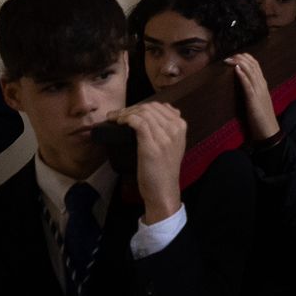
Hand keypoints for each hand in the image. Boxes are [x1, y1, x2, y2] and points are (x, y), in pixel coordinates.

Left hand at [112, 102, 188, 224]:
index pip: (160, 106)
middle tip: (116, 115)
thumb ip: (169, 127)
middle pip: (150, 107)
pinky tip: (119, 123)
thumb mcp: (173, 144)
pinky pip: (138, 122)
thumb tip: (157, 111)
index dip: (140, 106)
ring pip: (143, 113)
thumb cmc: (164, 169)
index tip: (127, 112)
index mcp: (181, 126)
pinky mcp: (152, 145)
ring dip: (125, 113)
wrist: (164, 190)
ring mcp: (165, 136)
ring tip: (114, 119)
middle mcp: (175, 128)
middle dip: (130, 108)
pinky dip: (126, 119)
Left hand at [226, 52, 281, 144]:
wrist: (269, 131)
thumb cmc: (261, 118)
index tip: (235, 55)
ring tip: (230, 59)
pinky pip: (248, 85)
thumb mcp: (257, 101)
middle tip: (229, 56)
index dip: (246, 58)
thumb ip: (252, 91)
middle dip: (241, 58)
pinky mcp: (254, 100)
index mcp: (263, 85)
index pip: (256, 66)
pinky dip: (242, 75)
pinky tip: (236, 69)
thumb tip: (242, 83)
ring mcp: (259, 92)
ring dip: (240, 63)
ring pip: (251, 72)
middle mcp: (262, 85)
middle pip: (253, 66)